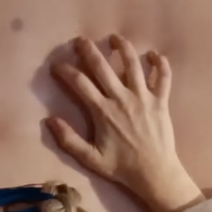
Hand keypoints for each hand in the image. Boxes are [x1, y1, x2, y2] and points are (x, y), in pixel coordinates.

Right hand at [46, 35, 202, 211]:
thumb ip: (68, 140)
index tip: (57, 66)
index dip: (65, 71)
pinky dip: (160, 63)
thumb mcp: (90, 158)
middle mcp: (122, 98)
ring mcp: (143, 97)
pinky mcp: (161, 101)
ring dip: (123, 47)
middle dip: (89, 50)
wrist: (155, 173)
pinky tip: (154, 54)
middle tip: (80, 40)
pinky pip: (163, 77)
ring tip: (115, 38)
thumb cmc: (121, 167)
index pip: (79, 83)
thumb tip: (49, 121)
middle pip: (102, 66)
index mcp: (102, 111)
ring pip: (133, 64)